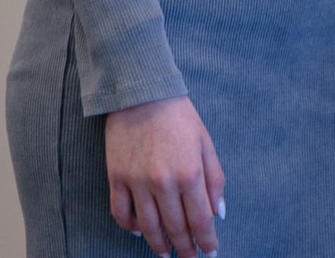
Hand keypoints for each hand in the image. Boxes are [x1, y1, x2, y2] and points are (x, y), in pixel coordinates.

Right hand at [104, 96, 225, 257]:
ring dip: (159, 245)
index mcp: (190, 173)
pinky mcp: (116, 178)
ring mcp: (137, 182)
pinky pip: (121, 213)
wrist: (142, 93)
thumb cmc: (179, 117)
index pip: (200, 221)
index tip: (210, 252)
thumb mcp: (206, 143)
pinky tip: (139, 232)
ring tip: (166, 254)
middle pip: (175, 229)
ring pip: (148, 227)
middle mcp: (164, 182)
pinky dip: (130, 227)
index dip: (206, 241)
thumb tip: (218, 214)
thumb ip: (215, 180)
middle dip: (186, 248)